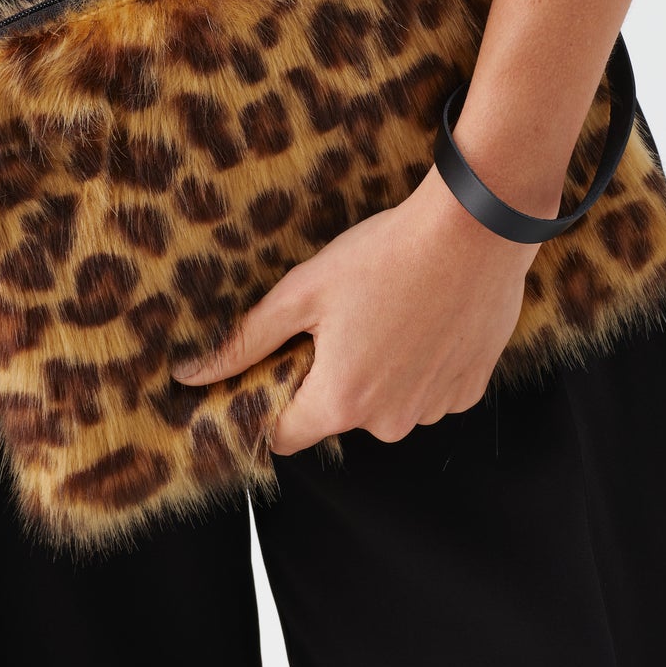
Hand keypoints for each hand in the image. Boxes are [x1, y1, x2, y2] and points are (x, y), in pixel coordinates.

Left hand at [171, 164, 556, 453]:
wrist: (475, 232)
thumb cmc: (385, 256)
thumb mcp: (302, 293)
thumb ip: (245, 342)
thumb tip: (190, 375)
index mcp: (339, 403)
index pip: (282, 435)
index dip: (271, 401)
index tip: (277, 365)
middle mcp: (388, 422)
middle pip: (335, 414)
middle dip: (328, 376)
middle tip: (339, 319)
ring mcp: (432, 410)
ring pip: (383, 404)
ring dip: (376, 371)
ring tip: (386, 313)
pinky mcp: (468, 391)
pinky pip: (425, 390)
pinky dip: (418, 365)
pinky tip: (421, 320)